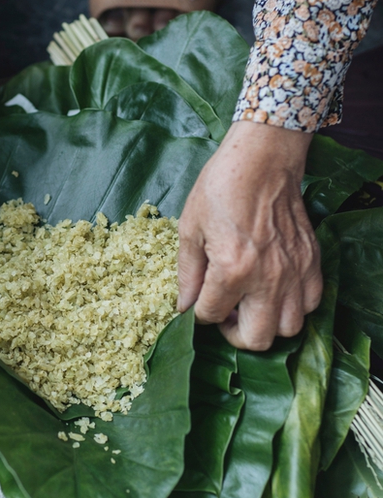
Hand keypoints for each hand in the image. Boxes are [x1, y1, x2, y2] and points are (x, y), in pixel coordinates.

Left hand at [177, 121, 322, 350]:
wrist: (263, 158)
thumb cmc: (222, 187)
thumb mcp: (190, 228)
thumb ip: (188, 273)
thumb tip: (185, 304)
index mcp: (232, 269)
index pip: (211, 316)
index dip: (199, 315)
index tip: (197, 304)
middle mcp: (268, 278)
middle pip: (257, 339)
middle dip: (235, 335)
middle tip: (226, 316)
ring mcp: (295, 272)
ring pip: (290, 328)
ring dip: (268, 324)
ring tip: (251, 305)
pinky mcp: (312, 262)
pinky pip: (312, 304)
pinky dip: (294, 306)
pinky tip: (275, 291)